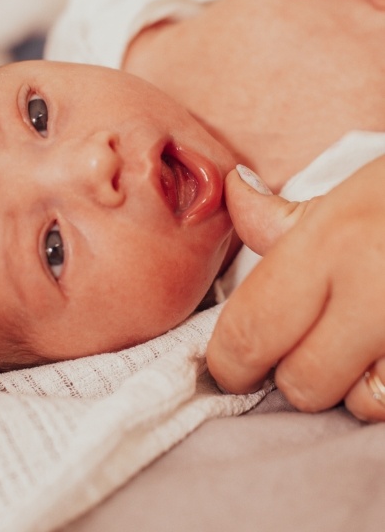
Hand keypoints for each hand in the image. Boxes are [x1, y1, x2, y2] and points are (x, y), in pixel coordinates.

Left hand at [207, 158, 384, 421]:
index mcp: (330, 244)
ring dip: (354, 389)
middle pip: (301, 383)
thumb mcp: (350, 191)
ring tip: (369, 346)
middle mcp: (375, 290)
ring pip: (362, 406)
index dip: (228, 362)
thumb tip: (234, 192)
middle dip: (293, 376)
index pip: (249, 329)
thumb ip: (281, 214)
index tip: (230, 367)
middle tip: (309, 346)